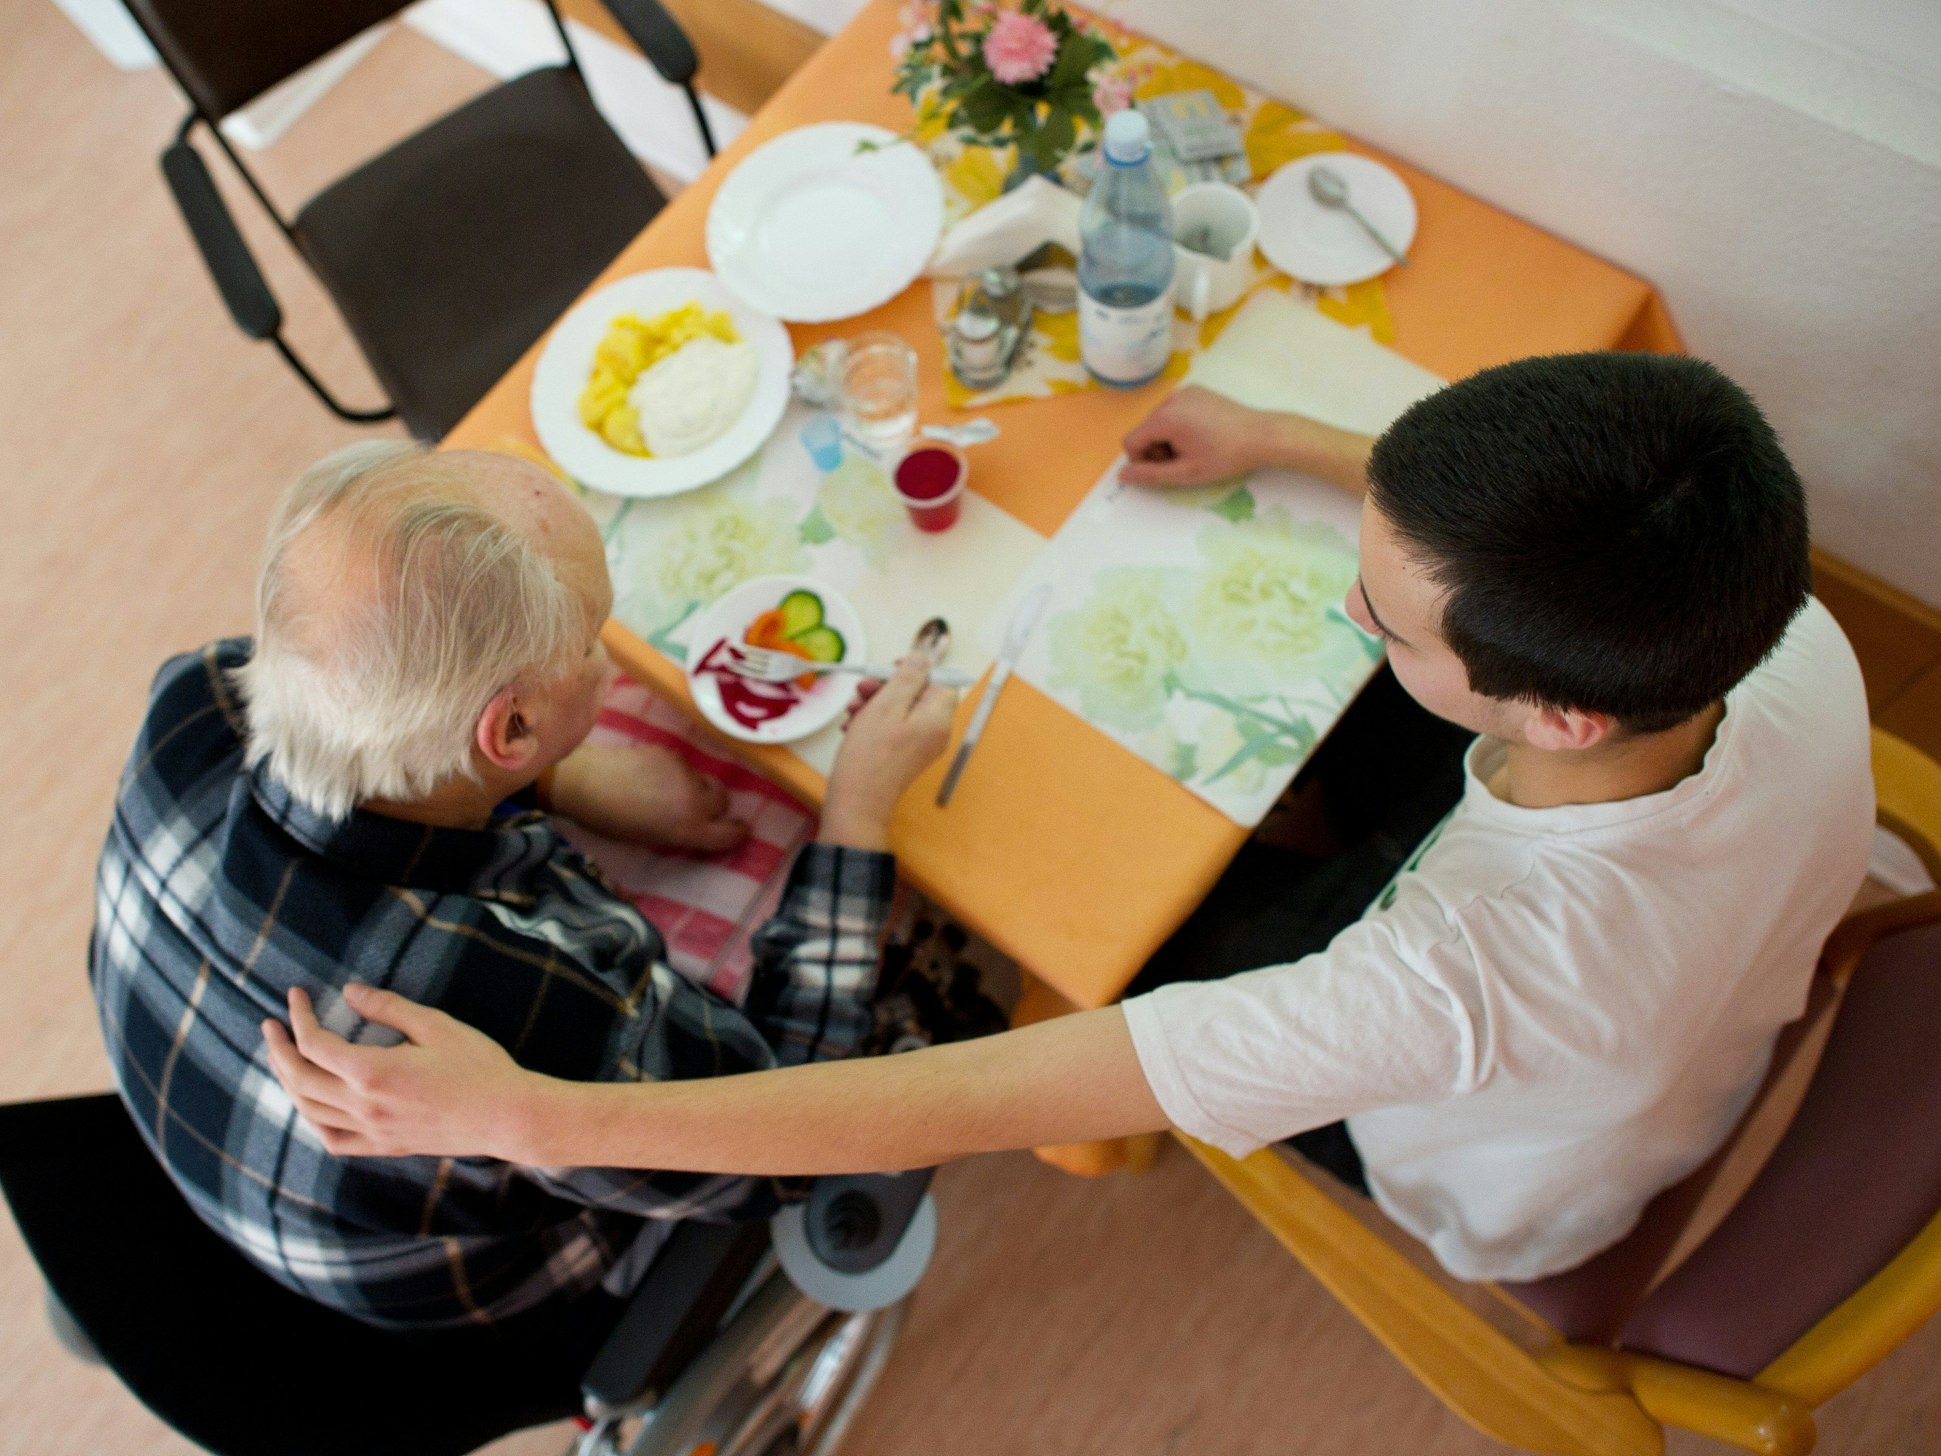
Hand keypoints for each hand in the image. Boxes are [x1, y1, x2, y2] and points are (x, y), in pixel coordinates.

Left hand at [261, 985, 538, 1159]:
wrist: (507, 1116)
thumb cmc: (478, 1066)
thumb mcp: (436, 1025)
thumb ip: (388, 1008)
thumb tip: (350, 992)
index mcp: (372, 1072)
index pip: (314, 1044)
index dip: (299, 1017)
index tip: (296, 995)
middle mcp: (363, 1106)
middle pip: (300, 1079)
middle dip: (279, 1050)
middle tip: (272, 1026)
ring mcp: (372, 1131)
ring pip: (309, 1111)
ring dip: (289, 1083)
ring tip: (284, 1060)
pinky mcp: (385, 1146)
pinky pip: (333, 1141)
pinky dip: (313, 1122)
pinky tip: (313, 1107)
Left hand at [547, 741, 747, 853]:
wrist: (588, 782)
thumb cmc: (613, 822)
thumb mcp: (652, 839)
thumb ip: (683, 833)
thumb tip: (700, 827)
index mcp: (690, 829)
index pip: (733, 833)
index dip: (737, 833)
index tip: (736, 831)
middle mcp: (695, 801)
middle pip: (724, 802)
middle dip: (715, 807)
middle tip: (694, 809)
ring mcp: (686, 774)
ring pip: (705, 781)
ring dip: (695, 788)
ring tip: (667, 791)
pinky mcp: (674, 754)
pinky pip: (686, 767)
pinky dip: (677, 773)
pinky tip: (652, 775)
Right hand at [822, 656, 956, 848]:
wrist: (856, 802)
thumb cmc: (871, 756)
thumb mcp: (887, 705)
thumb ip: (908, 678)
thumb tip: (923, 658)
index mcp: (938, 719)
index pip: (941, 682)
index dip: (917, 671)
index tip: (891, 669)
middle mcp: (934, 733)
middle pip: (917, 694)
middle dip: (886, 687)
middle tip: (862, 688)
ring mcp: (919, 746)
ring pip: (899, 710)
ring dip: (873, 704)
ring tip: (852, 710)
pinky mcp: (903, 755)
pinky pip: (891, 728)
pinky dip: (871, 722)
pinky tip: (852, 726)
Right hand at [1120, 386, 1376, 494]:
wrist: (1262, 436)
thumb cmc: (1225, 457)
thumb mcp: (1186, 473)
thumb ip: (1150, 475)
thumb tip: (1122, 476)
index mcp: (1164, 418)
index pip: (1131, 441)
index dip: (1143, 461)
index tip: (1167, 469)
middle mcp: (1170, 399)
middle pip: (1145, 430)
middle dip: (1157, 449)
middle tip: (1185, 461)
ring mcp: (1184, 392)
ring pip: (1158, 421)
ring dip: (1168, 439)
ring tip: (1195, 449)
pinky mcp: (1197, 391)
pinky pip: (1174, 411)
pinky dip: (1179, 426)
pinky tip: (1202, 435)